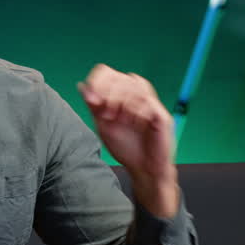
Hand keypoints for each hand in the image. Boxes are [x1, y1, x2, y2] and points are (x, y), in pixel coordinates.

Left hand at [78, 64, 178, 217]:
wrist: (143, 170)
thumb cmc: (126, 148)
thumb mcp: (104, 125)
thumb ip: (94, 106)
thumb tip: (81, 85)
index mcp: (122, 96)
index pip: (109, 73)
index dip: (98, 82)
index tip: (91, 100)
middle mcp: (138, 96)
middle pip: (123, 77)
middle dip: (109, 92)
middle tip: (104, 112)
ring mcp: (151, 105)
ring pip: (137, 85)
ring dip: (122, 99)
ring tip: (115, 117)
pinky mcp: (162, 116)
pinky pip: (149, 103)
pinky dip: (136, 110)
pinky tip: (130, 122)